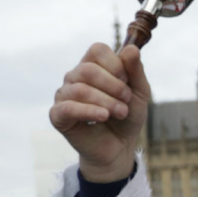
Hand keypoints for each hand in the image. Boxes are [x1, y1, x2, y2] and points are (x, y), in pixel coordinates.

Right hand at [48, 42, 149, 181]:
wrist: (119, 147)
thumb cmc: (126, 117)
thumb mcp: (139, 93)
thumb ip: (136, 71)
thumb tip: (132, 49)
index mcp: (92, 65)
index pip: (97, 50)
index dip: (115, 64)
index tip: (127, 81)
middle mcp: (74, 77)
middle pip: (88, 69)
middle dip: (113, 85)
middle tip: (126, 100)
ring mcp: (64, 95)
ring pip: (80, 89)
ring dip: (106, 101)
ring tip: (121, 113)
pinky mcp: (58, 115)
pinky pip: (68, 108)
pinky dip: (89, 111)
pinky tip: (103, 116)